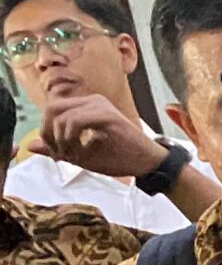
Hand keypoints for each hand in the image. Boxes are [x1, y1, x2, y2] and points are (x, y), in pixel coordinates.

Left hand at [40, 97, 169, 179]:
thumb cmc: (121, 158)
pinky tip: (80, 152)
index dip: (46, 132)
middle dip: (48, 134)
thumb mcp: (81, 154)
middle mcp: (92, 101)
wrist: (149, 164)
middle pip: (51, 109)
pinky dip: (71, 139)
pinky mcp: (106, 115)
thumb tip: (30, 145)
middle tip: (59, 153)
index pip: (52, 110)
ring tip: (72, 156)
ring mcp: (100, 105)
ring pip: (61, 116)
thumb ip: (56, 148)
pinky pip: (74, 122)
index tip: (57, 153)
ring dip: (61, 140)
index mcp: (86, 106)